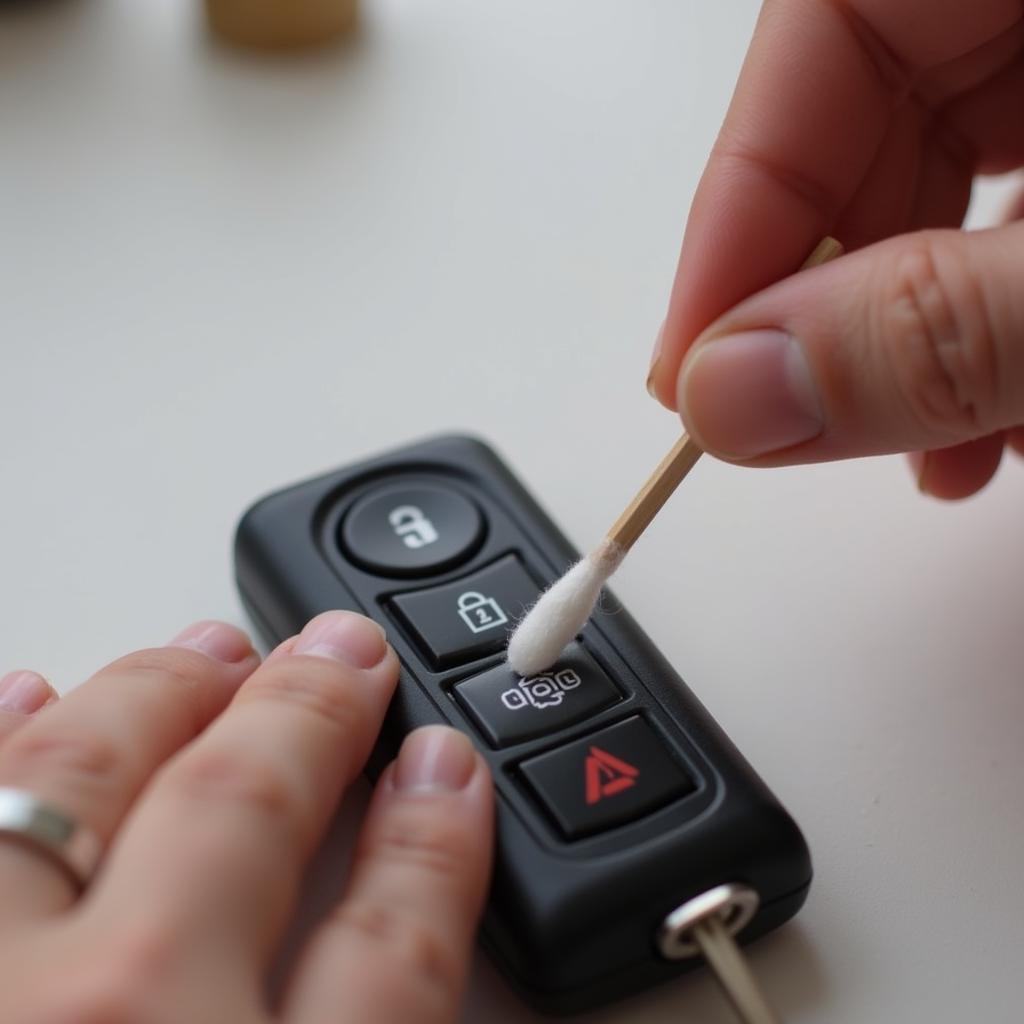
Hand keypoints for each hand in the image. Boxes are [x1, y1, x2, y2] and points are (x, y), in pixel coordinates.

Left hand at [0, 612, 492, 1023]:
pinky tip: (29, 696)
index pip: (395, 951)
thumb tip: (407, 923)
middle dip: (306, 716)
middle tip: (347, 657)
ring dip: (156, 698)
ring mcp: (1, 999)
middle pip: (241, 815)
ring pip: (82, 783)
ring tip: (210, 650)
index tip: (446, 773)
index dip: (433, 845)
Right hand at [648, 0, 1023, 498]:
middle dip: (830, 299)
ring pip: (938, 182)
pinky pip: (1006, 219)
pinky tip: (996, 413)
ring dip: (914, 337)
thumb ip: (937, 323)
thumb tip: (734, 393)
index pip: (826, 27)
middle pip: (866, 121)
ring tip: (936, 451)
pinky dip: (985, 325)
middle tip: (793, 423)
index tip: (692, 368)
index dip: (739, 206)